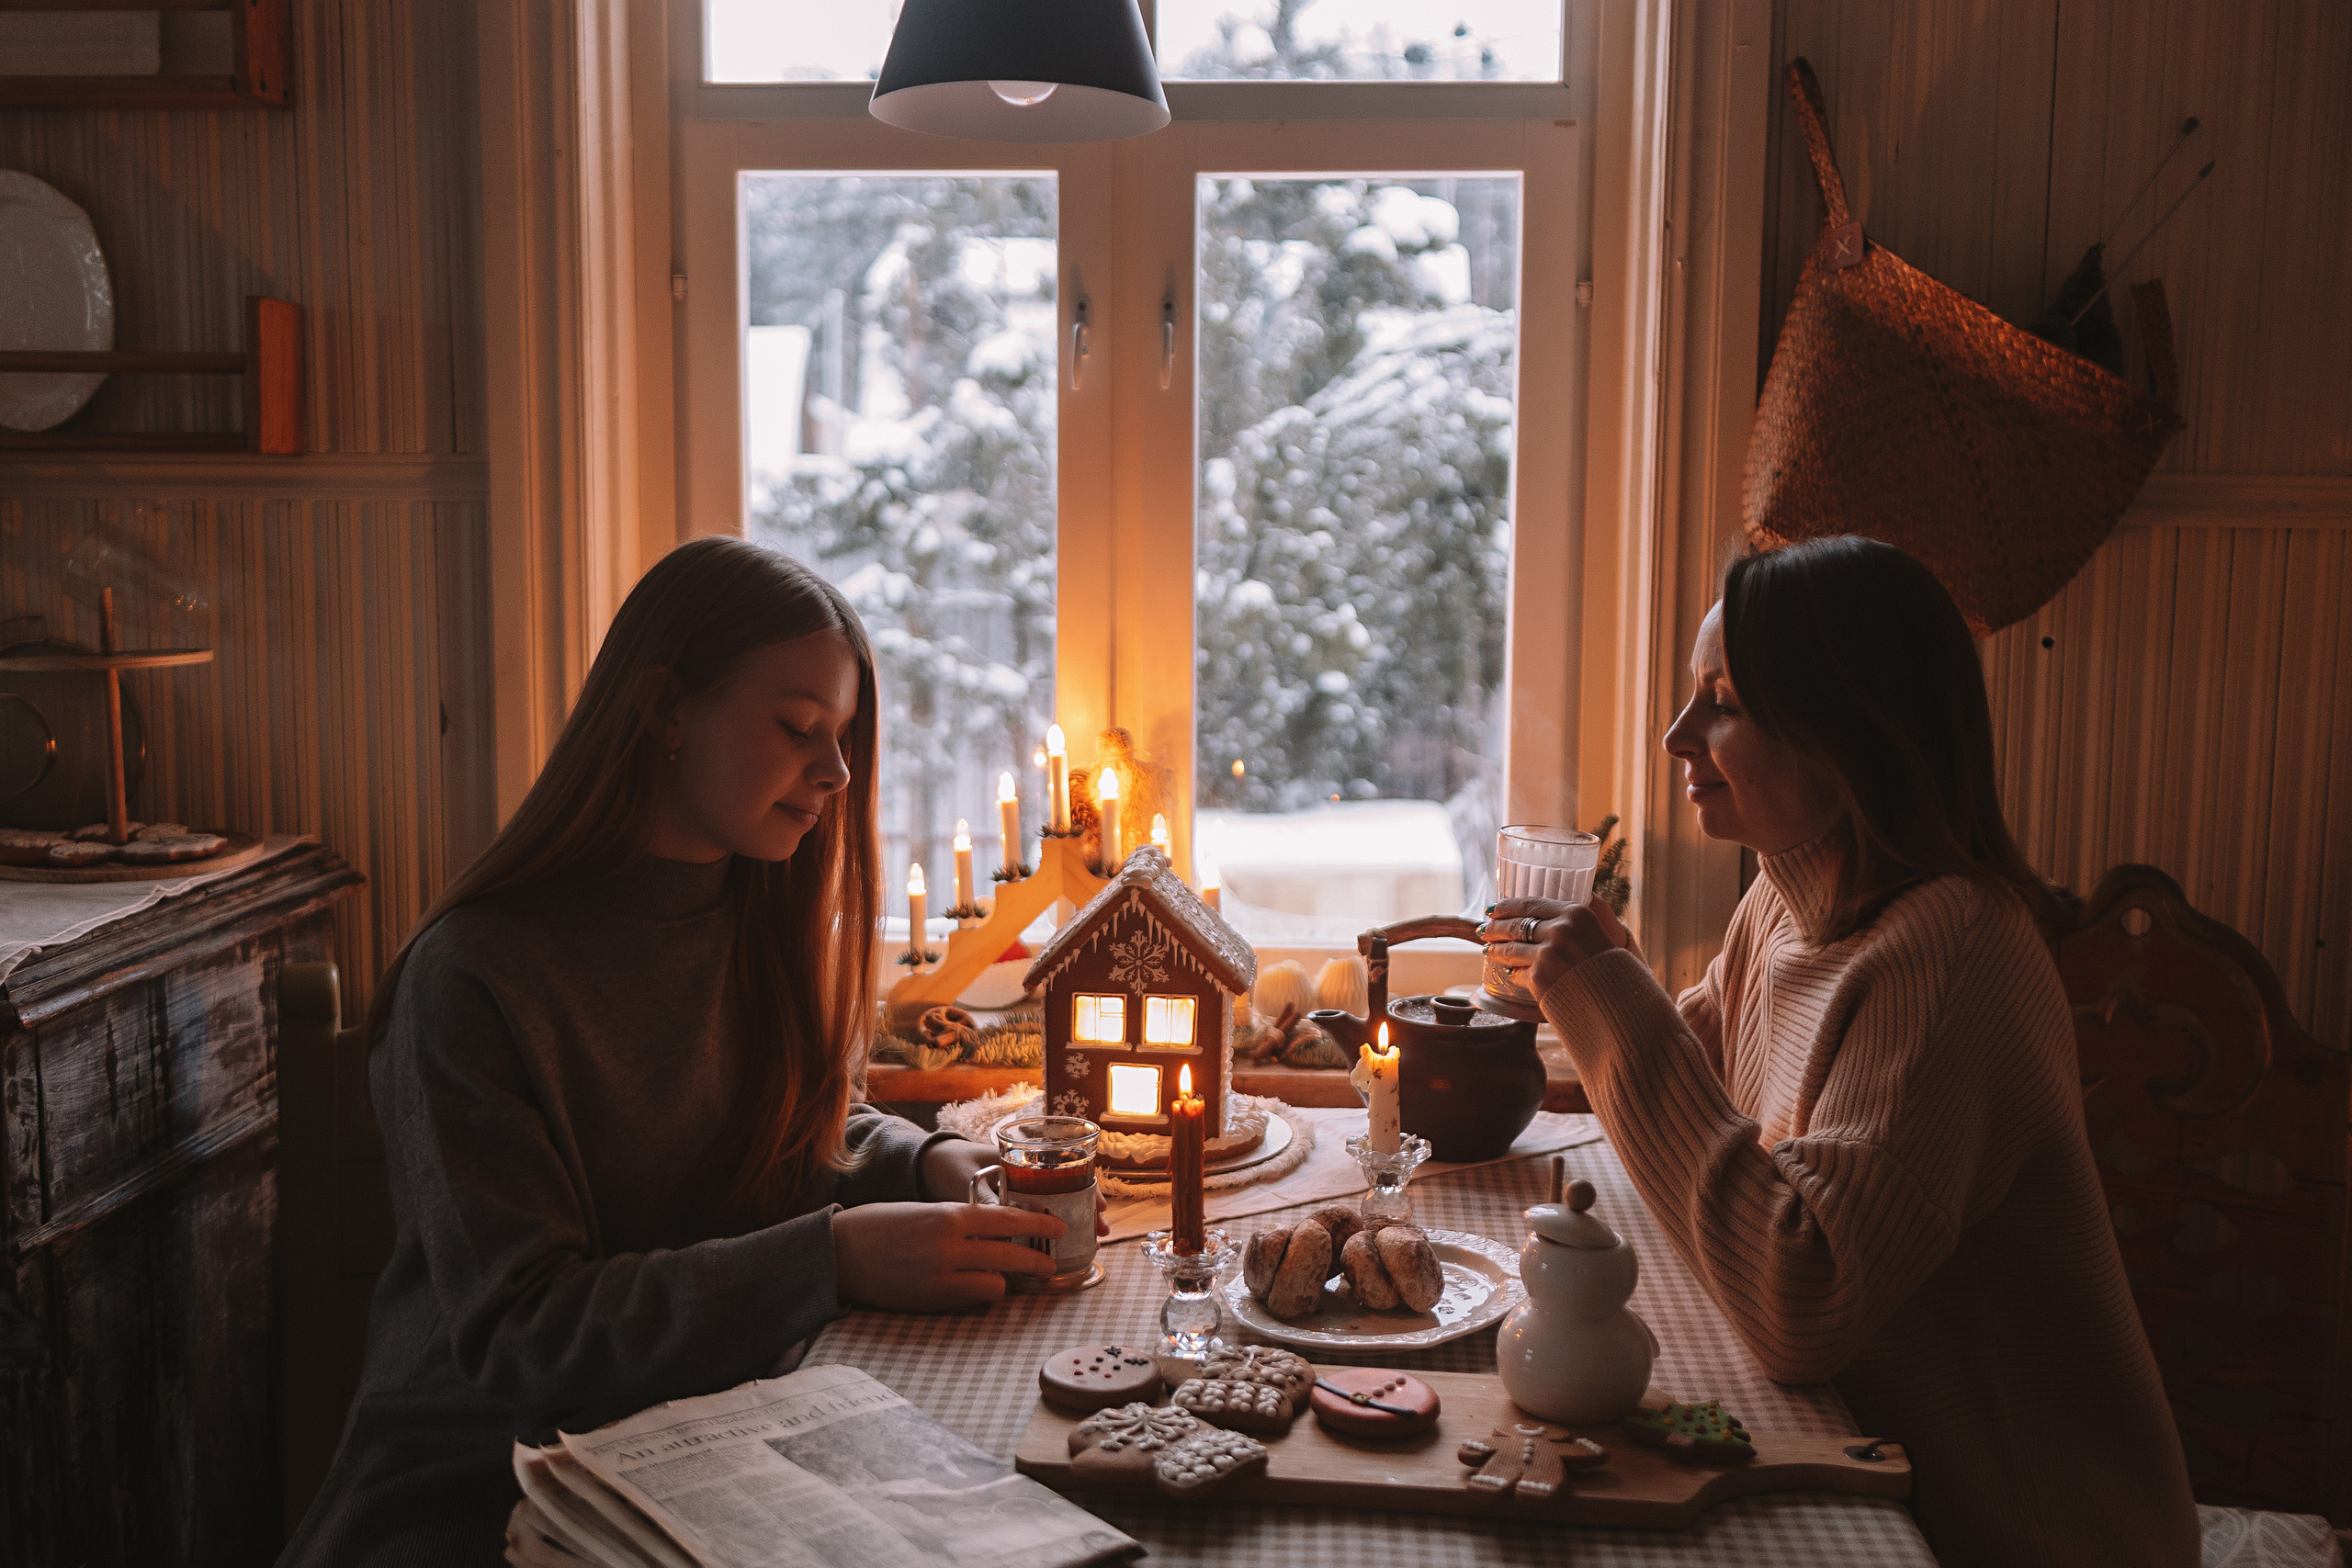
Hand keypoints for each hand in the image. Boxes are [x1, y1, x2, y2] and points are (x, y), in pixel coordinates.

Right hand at [832, 1201, 1063, 1310]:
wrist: (841, 1252)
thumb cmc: (883, 1224)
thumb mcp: (927, 1211)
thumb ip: (961, 1222)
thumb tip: (999, 1232)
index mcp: (951, 1216)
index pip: (1008, 1219)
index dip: (1039, 1225)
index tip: (1060, 1228)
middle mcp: (951, 1246)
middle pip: (1011, 1256)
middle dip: (1037, 1262)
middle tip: (1051, 1265)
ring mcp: (942, 1278)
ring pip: (996, 1285)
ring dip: (1004, 1282)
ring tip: (1007, 1279)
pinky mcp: (932, 1301)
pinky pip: (972, 1302)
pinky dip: (979, 1296)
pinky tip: (976, 1290)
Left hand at [920, 1137, 1108, 1235]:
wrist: (929, 1163)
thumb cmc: (951, 1166)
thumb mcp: (968, 1182)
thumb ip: (985, 1201)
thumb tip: (1007, 1228)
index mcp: (1022, 1160)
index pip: (1067, 1172)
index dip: (1086, 1191)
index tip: (1099, 1209)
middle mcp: (1027, 1172)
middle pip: (1070, 1188)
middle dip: (1088, 1208)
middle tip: (1102, 1230)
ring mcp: (1021, 1187)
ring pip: (1058, 1202)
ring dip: (1075, 1218)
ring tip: (1093, 1237)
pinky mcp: (1010, 1203)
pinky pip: (1039, 1213)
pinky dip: (1052, 1225)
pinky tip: (1061, 1242)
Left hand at [1478, 896, 1640, 1001]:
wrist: (1621, 1006)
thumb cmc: (1615, 973)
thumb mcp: (1602, 935)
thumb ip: (1576, 925)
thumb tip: (1549, 919)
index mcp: (1577, 913)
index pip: (1531, 903)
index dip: (1507, 906)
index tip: (1494, 909)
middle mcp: (1561, 929)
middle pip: (1515, 925)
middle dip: (1495, 928)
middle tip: (1483, 930)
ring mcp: (1549, 953)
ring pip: (1511, 948)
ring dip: (1495, 950)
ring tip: (1487, 951)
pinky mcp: (1540, 977)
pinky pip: (1518, 973)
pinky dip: (1514, 974)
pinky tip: (1509, 974)